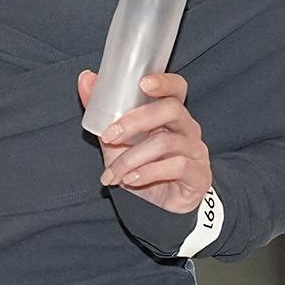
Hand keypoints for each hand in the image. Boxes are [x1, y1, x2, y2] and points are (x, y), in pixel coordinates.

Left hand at [79, 69, 212, 215]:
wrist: (158, 206)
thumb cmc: (141, 166)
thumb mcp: (116, 139)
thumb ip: (102, 111)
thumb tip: (86, 78)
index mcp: (171, 113)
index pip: (176, 87)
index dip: (164, 81)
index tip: (143, 83)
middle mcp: (188, 127)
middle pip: (170, 109)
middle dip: (134, 121)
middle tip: (108, 137)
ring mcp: (196, 150)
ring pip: (165, 142)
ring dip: (131, 158)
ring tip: (113, 173)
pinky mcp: (199, 174)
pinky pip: (176, 166)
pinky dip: (147, 173)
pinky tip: (131, 180)